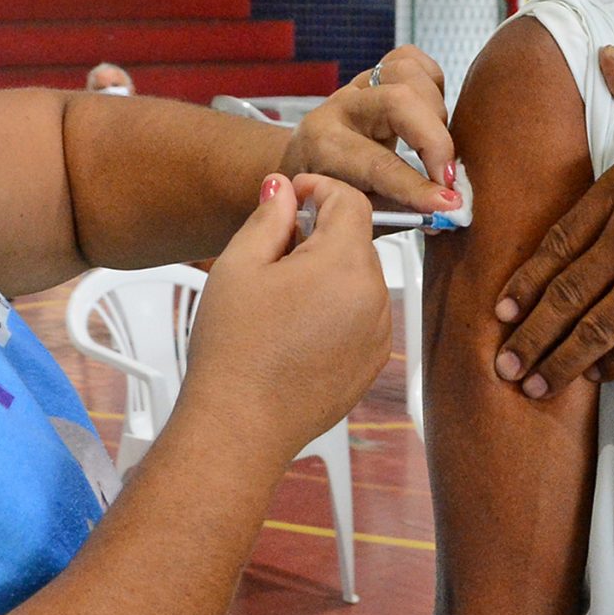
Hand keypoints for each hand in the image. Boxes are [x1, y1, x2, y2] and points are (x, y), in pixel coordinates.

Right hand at [180, 174, 392, 460]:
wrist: (241, 426)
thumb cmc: (234, 350)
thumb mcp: (239, 265)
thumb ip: (269, 217)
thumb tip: (283, 188)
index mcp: (345, 264)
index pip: (351, 200)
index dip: (319, 189)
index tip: (290, 198)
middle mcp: (376, 296)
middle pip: (356, 240)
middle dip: (319, 234)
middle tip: (271, 255)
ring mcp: (379, 333)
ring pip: (359, 278)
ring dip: (328, 273)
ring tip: (280, 300)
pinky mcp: (373, 361)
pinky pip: (363, 315)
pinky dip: (337, 308)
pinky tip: (295, 329)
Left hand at [277, 47, 459, 216]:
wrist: (302, 165)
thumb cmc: (331, 194)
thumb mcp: (355, 214)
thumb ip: (399, 212)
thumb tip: (444, 212)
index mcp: (323, 148)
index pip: (379, 164)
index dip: (419, 186)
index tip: (449, 204)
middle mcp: (338, 109)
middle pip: (396, 101)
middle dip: (434, 140)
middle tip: (450, 177)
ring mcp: (356, 85)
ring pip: (406, 72)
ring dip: (435, 110)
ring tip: (438, 147)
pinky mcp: (374, 73)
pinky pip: (411, 60)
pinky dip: (431, 85)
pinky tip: (431, 116)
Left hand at [492, 47, 613, 396]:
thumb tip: (608, 56)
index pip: (557, 242)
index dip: (526, 281)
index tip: (502, 307)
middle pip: (565, 293)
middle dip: (530, 334)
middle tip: (503, 364)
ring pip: (594, 325)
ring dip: (560, 360)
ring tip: (534, 387)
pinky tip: (595, 377)